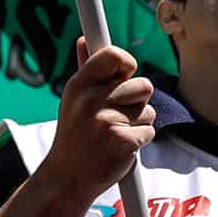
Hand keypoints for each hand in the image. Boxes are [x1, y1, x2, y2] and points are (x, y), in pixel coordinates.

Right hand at [38, 38, 156, 200]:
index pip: (114, 55)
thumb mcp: (73, 100)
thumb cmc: (75, 135)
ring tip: (115, 133)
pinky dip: (140, 141)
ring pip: (149, 110)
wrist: (68, 177)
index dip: (127, 64)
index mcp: (79, 85)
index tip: (124, 76)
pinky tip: (120, 147)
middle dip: (137, 101)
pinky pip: (149, 131)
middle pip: (143, 85)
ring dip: (139, 123)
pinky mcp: (123, 142)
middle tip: (116, 115)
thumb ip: (85, 69)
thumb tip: (84, 39)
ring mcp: (107, 121)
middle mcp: (91, 100)